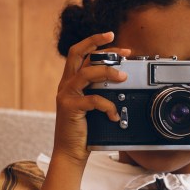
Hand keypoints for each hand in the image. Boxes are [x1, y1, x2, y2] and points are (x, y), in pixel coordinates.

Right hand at [54, 31, 131, 164]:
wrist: (71, 152)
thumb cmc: (84, 130)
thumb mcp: (92, 106)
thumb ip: (100, 91)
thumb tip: (121, 79)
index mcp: (70, 81)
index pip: (80, 53)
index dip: (95, 42)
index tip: (112, 36)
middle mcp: (66, 84)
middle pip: (78, 54)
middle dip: (98, 44)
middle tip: (121, 47)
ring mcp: (66, 95)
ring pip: (87, 74)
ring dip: (108, 73)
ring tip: (124, 77)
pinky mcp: (70, 108)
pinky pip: (93, 100)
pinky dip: (108, 106)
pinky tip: (114, 115)